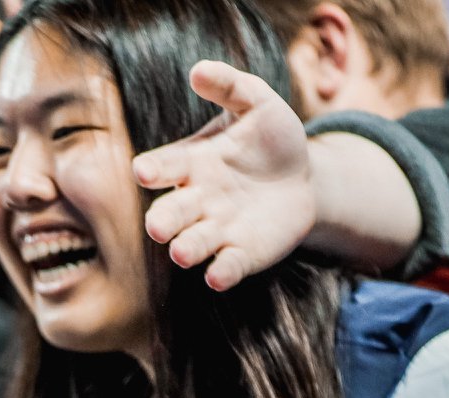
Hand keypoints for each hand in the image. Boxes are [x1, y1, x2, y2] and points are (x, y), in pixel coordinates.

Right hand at [134, 61, 313, 291]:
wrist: (304, 178)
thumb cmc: (270, 139)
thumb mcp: (258, 105)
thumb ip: (230, 87)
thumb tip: (198, 70)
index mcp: (193, 164)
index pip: (165, 168)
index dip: (153, 170)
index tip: (144, 172)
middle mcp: (198, 201)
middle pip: (171, 213)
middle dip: (163, 220)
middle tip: (157, 227)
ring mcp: (218, 230)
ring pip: (193, 243)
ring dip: (186, 248)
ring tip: (182, 252)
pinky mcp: (243, 253)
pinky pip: (227, 266)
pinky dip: (221, 272)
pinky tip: (217, 276)